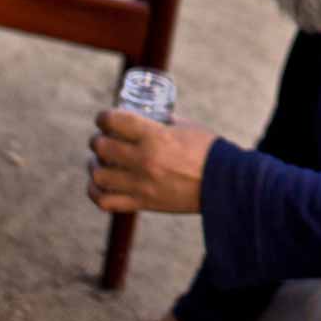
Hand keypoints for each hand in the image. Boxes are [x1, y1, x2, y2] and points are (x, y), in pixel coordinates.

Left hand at [88, 109, 215, 214]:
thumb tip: (148, 117)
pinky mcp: (143, 203)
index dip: (103, 117)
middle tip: (103, 138)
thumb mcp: (186, 127)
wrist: (224, 184)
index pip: (114, 121)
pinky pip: (105, 201)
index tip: (104, 118)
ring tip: (100, 161)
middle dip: (98, 139)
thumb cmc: (208, 151)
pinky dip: (96, 192)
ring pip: (98, 174)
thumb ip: (163, 122)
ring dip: (95, 165)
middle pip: (102, 146)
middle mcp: (144, 160)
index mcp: (155, 136)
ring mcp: (141, 184)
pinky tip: (100, 184)